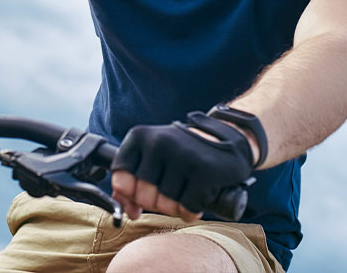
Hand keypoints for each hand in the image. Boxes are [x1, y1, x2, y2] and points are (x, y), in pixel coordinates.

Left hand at [110, 112, 254, 219]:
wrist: (226, 139)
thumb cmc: (182, 153)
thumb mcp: (151, 156)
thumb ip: (131, 180)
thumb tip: (126, 210)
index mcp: (139, 136)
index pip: (120, 178)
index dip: (130, 194)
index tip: (141, 194)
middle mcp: (158, 142)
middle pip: (143, 195)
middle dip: (155, 203)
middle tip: (168, 194)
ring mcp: (181, 155)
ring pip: (165, 204)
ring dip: (175, 208)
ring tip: (184, 192)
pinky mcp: (203, 171)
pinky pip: (187, 208)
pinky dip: (191, 211)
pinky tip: (197, 198)